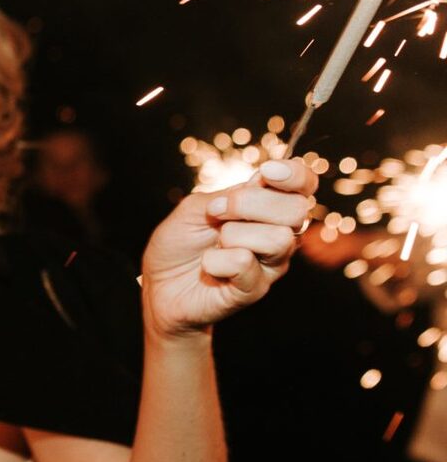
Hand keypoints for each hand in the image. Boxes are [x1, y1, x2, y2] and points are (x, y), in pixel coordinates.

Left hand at [142, 158, 316, 338]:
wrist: (158, 284)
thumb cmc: (179, 243)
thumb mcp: (194, 208)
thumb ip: (228, 194)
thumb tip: (259, 183)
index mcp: (268, 207)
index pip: (303, 185)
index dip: (295, 174)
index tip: (267, 172)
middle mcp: (279, 233)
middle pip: (296, 210)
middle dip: (250, 203)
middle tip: (216, 212)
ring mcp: (271, 263)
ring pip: (278, 238)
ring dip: (232, 235)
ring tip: (214, 244)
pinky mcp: (255, 289)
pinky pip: (244, 263)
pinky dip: (216, 261)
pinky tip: (209, 267)